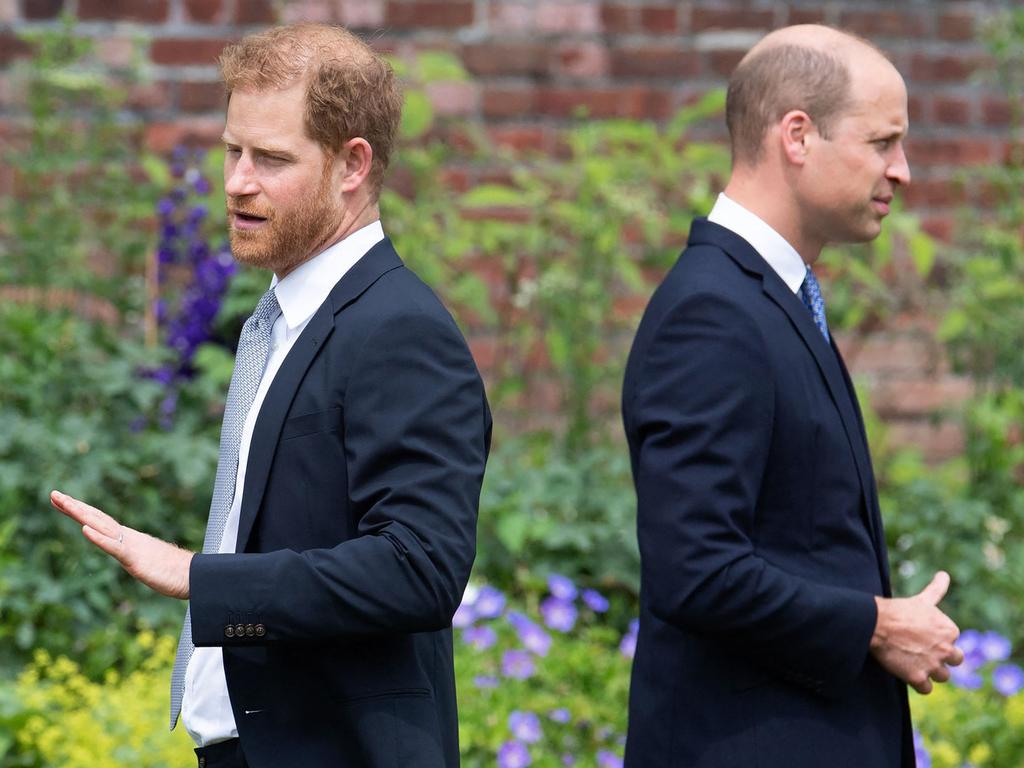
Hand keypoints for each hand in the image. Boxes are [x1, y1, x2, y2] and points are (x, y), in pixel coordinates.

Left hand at [51, 490, 192, 599]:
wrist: (194, 576)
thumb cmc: (174, 572)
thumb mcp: (147, 562)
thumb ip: (137, 555)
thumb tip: (131, 554)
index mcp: (128, 539)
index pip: (99, 521)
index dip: (80, 510)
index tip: (62, 501)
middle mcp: (128, 537)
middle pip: (97, 518)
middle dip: (74, 506)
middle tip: (53, 494)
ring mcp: (131, 546)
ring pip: (102, 527)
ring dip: (81, 515)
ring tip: (64, 503)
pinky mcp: (135, 559)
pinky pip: (114, 547)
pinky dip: (99, 538)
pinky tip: (85, 530)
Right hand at [870, 571, 962, 693]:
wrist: (876, 623)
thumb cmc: (898, 610)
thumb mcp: (922, 600)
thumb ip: (937, 589)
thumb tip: (944, 574)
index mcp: (950, 630)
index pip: (953, 641)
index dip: (938, 640)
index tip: (922, 636)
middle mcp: (946, 649)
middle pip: (954, 660)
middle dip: (941, 658)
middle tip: (922, 652)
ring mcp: (933, 665)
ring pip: (942, 676)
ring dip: (931, 672)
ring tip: (914, 662)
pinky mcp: (918, 678)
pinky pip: (926, 689)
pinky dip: (919, 684)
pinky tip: (908, 673)